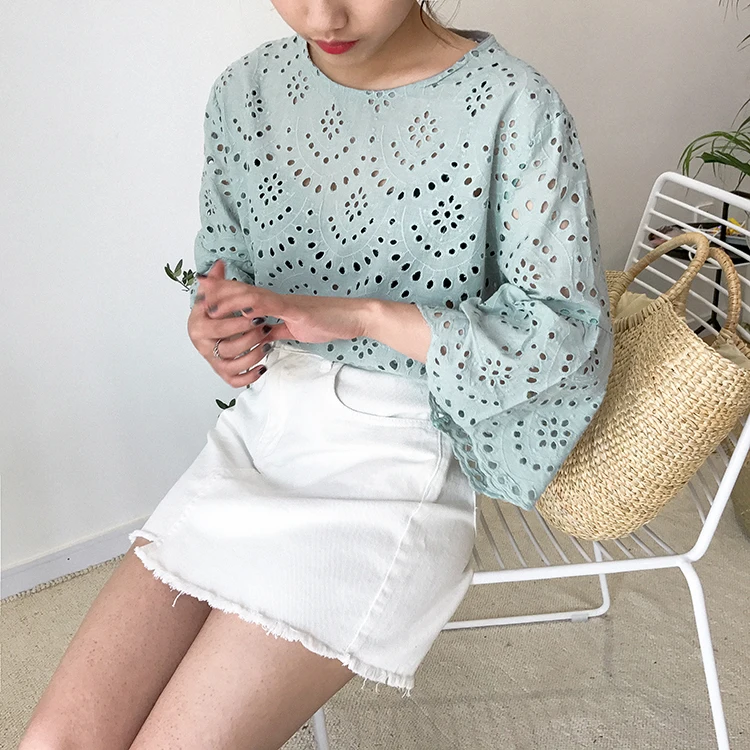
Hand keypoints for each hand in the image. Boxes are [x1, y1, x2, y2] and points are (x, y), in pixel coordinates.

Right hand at [188, 261, 275, 386]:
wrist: (211, 330)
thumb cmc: (216, 311)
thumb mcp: (215, 295)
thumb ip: (217, 281)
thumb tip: (220, 264)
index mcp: (196, 325)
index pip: (216, 326)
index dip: (237, 321)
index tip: (255, 314)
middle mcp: (202, 346)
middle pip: (227, 346)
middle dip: (249, 337)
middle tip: (264, 326)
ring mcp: (213, 361)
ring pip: (233, 364)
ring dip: (253, 354)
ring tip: (267, 342)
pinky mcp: (224, 373)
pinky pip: (235, 380)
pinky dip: (250, 376)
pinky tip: (263, 366)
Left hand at [191, 260, 371, 385]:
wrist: (352, 318)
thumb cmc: (328, 322)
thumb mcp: (296, 329)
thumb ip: (278, 330)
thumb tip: (263, 335)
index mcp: (277, 305)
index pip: (246, 295)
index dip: (225, 291)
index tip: (204, 291)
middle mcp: (278, 300)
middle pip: (243, 290)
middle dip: (220, 289)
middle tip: (198, 287)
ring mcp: (287, 304)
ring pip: (253, 296)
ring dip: (230, 297)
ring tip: (211, 301)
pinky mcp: (298, 312)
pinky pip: (274, 307)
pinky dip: (256, 307)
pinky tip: (242, 309)